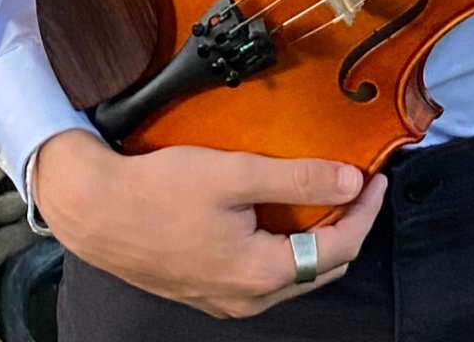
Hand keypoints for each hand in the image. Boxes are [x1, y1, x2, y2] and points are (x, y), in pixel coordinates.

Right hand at [31, 128, 387, 318]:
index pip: (338, 249)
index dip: (365, 212)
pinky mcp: (208, 290)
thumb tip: (352, 183)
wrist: (97, 212)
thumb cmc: (160, 190)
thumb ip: (298, 180)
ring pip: (293, 275)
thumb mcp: (235, 174)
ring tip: (326, 195)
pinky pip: (265, 276)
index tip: (376, 177)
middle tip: (358, 185)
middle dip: (347, 227)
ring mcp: (226, 300)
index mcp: (261, 274)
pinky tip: (281, 214)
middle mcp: (248, 299)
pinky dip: (286, 247)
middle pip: (320, 269)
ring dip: (317, 239)